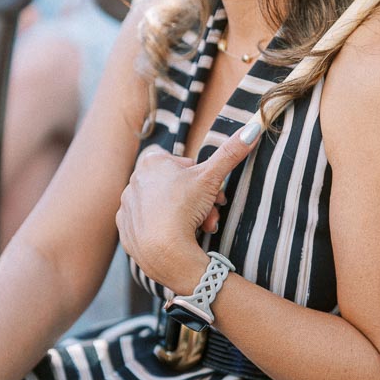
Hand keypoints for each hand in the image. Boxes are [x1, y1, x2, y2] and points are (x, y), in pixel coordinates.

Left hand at [116, 129, 258, 289]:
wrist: (166, 252)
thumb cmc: (185, 208)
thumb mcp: (211, 177)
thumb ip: (230, 152)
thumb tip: (254, 127)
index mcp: (151, 162)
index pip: (180, 162)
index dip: (198, 175)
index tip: (209, 189)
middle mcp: (134, 181)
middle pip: (175, 186)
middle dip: (197, 199)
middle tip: (212, 211)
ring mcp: (128, 206)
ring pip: (163, 206)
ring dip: (183, 215)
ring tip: (199, 227)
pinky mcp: (125, 229)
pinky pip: (147, 225)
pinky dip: (162, 230)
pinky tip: (176, 237)